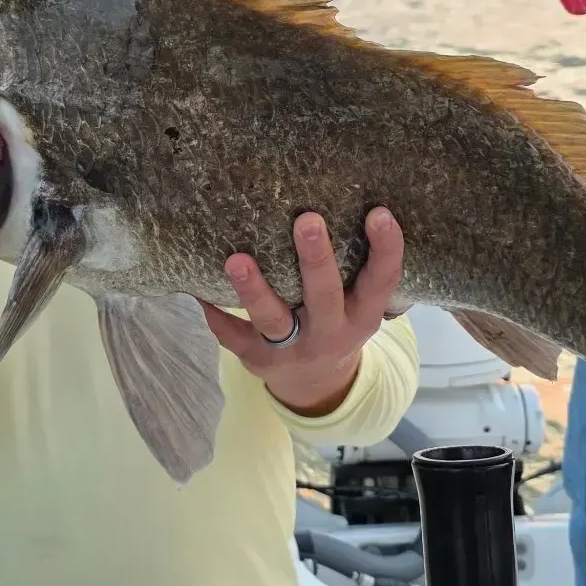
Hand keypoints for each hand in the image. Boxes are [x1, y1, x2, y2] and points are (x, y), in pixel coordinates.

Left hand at [200, 208, 404, 418]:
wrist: (316, 385)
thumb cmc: (337, 321)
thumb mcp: (360, 305)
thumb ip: (359, 268)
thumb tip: (356, 200)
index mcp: (363, 314)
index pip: (381, 281)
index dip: (386, 249)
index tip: (379, 213)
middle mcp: (331, 333)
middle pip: (324, 296)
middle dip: (316, 259)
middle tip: (307, 220)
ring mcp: (293, 349)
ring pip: (273, 319)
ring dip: (254, 290)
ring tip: (236, 260)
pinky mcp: (258, 359)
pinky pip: (234, 337)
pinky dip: (217, 315)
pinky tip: (200, 291)